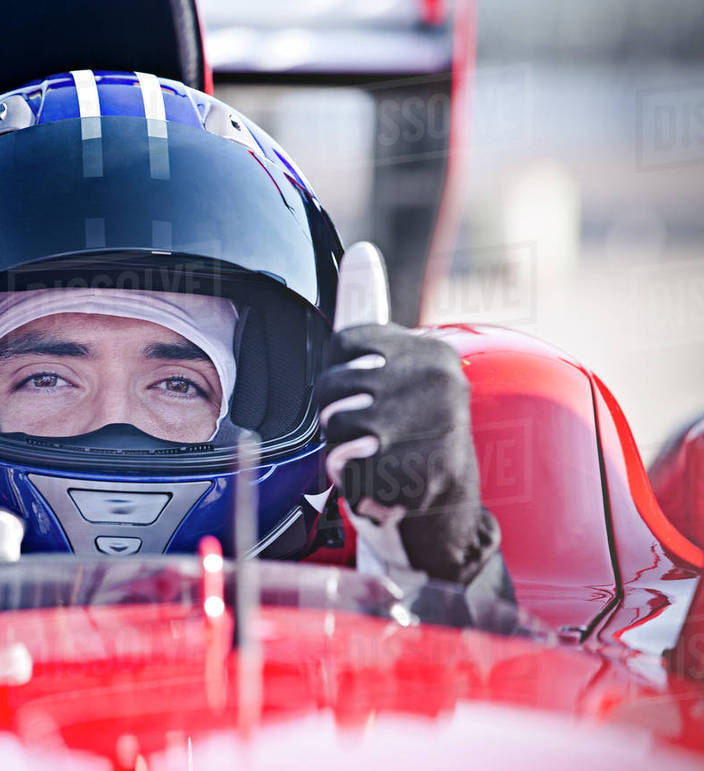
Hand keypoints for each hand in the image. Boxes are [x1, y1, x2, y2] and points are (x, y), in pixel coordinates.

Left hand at [316, 323, 496, 584]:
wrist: (451, 504)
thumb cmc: (410, 429)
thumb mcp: (395, 365)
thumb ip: (370, 308)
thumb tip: (360, 253)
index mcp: (429, 351)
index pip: (341, 346)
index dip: (337, 378)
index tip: (362, 395)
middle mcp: (436, 381)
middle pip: (331, 389)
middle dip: (335, 420)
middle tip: (367, 435)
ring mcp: (432, 427)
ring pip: (336, 432)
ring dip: (343, 455)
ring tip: (374, 459)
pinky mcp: (423, 474)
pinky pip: (349, 474)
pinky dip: (356, 487)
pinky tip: (382, 486)